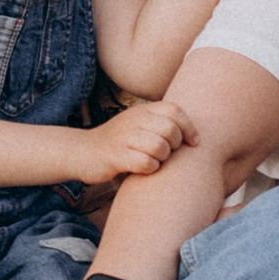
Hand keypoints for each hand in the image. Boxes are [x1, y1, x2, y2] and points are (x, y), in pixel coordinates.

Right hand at [82, 98, 197, 181]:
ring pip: (159, 147)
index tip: (193, 143)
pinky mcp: (115, 156)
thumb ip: (161, 123)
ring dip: (163, 158)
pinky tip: (145, 169)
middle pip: (170, 130)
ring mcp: (123, 138)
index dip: (189, 127)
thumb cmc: (119, 142)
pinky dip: (151, 169)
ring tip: (155, 161)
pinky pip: (145, 163)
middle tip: (167, 154)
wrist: (83, 152)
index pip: (175, 111)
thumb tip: (195, 133)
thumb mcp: (138, 125)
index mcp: (141, 111)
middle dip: (175, 146)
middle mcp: (133, 120)